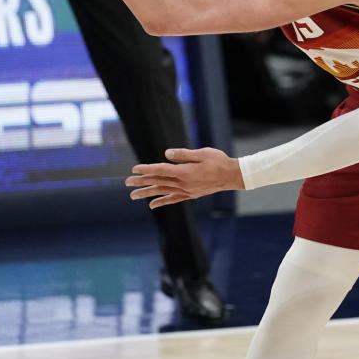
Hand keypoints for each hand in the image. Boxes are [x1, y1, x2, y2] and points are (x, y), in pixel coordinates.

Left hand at [125, 147, 244, 208]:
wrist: (231, 176)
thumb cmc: (218, 161)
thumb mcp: (202, 153)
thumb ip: (183, 154)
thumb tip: (167, 154)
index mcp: (185, 172)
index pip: (161, 170)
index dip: (147, 169)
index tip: (134, 169)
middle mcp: (183, 183)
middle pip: (158, 182)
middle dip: (141, 182)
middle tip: (127, 183)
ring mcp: (186, 190)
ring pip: (162, 192)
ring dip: (147, 193)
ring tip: (133, 195)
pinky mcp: (190, 194)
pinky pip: (173, 199)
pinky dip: (162, 201)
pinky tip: (152, 205)